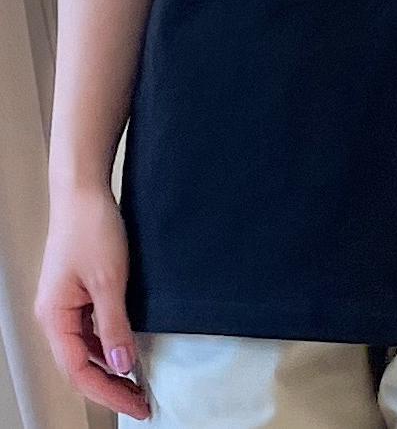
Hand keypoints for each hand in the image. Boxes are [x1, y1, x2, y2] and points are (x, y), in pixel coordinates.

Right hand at [33, 183, 150, 419]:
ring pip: (84, 348)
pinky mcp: (76, 291)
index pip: (80, 371)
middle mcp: (54, 316)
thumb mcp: (110, 280)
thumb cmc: (92, 229)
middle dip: (110, 385)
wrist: (83, 190)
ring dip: (109, 366)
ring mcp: (64, 304)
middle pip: (80, 365)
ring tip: (138, 381)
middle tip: (142, 400)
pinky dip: (107, 343)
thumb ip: (114, 325)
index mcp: (54, 318)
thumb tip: (122, 365)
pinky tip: (127, 347)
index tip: (138, 405)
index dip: (109, 392)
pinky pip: (89, 328)